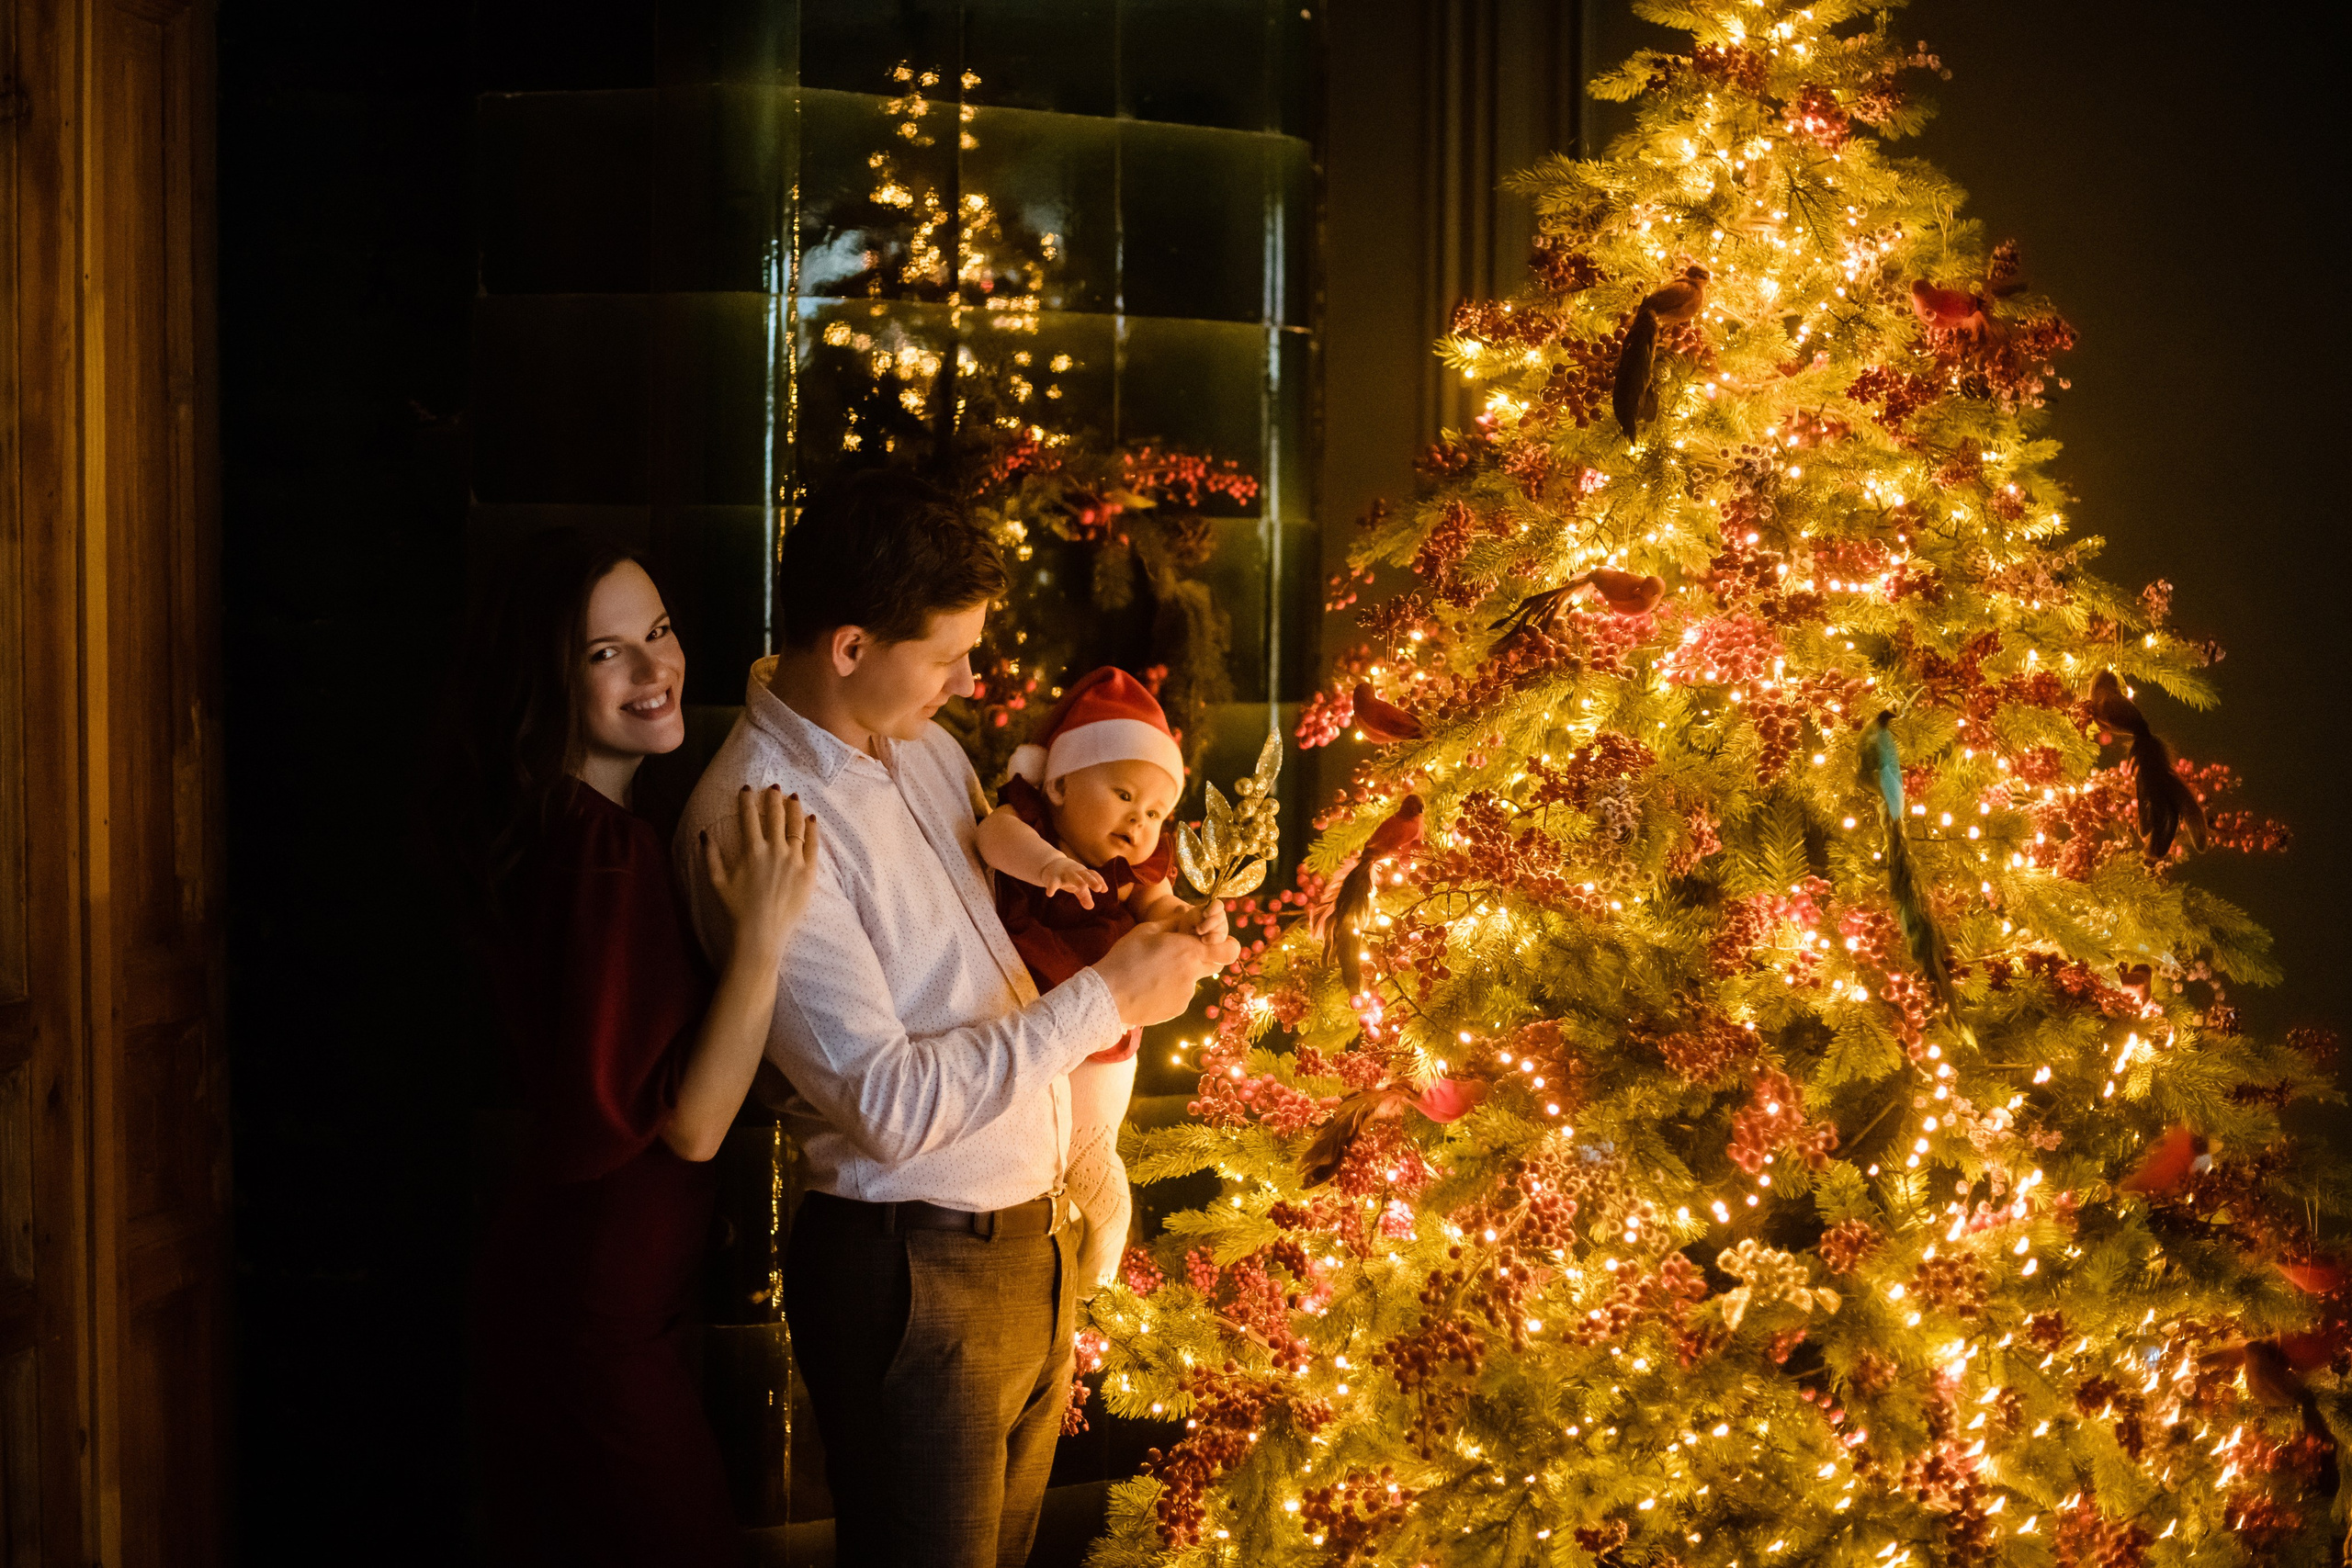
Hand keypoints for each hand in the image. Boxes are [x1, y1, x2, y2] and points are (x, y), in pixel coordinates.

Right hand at [703, 785, 819, 965]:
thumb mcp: (717, 882)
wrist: (761, 933)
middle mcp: (774, 850)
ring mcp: (794, 860)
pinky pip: (812, 844)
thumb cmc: (736, 910)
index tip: (746, 789)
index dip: (747, 800)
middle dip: (773, 798)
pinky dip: (812, 829)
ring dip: (793, 808)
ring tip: (793, 797)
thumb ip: (710, 856)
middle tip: (773, 787)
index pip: (749, 816)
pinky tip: (811, 819)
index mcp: (751, 850)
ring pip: (796, 825)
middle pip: (775, 815)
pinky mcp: (808, 871)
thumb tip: (704, 834)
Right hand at [1038, 854, 1107, 908]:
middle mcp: (1075, 872)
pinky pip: (1053, 883)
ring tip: (1083, 887)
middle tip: (1098, 888)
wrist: (1050, 863)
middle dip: (1092, 880)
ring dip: (1078, 881)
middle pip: (1085, 875)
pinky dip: (1051, 888)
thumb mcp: (1077, 885)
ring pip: (1072, 877)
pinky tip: (1049, 894)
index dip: (1099, 880)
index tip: (1104, 890)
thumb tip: (1091, 907)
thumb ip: (1084, 896)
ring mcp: (1064, 874)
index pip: (1093, 875)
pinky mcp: (1053, 878)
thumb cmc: (1068, 876)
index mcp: (1082, 873)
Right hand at [1090, 917, 1235, 1028]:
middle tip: (1177, 954)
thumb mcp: (1147, 931)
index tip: (1215, 942)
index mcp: (1188, 951)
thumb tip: (1186, 917)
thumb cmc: (1125, 958)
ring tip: (1152, 973)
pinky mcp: (1177, 1009)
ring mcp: (1186, 995)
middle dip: (1201, 957)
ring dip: (1180, 974)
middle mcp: (1193, 974)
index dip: (1227, 944)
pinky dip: (1170, 990)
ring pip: (1193, 980)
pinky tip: (1149, 987)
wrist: (1108, 995)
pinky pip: (1180, 995)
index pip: (1229, 949)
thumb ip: (1173, 924)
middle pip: (1213, 965)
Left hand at [1179, 897, 1230, 947]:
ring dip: (1207, 931)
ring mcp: (1223, 926)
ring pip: (1219, 928)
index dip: (1213, 909)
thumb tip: (1202, 922)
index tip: (1204, 914)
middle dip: (1208, 924)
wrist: (1189, 934)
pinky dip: (1211, 939)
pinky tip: (1203, 940)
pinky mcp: (1222, 937)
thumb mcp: (1190, 917)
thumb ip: (1197, 917)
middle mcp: (1220, 916)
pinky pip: (1220, 938)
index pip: (1218, 905)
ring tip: (1197, 932)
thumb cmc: (1191, 922)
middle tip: (1198, 929)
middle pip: (1219, 918)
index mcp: (1214, 907)